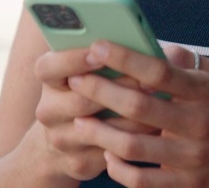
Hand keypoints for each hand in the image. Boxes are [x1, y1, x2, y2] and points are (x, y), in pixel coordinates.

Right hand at [32, 47, 158, 180]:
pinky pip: (110, 150)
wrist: (67, 141)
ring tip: (159, 102)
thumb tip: (160, 47)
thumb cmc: (90, 91)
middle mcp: (48, 110)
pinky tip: (155, 126)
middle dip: (118, 88)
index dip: (72, 59)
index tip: (99, 51)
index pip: (49, 67)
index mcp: (49, 80)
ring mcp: (60, 139)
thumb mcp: (91, 70)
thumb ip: (115, 53)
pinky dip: (134, 137)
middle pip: (80, 100)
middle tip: (149, 79)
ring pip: (99, 129)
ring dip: (132, 116)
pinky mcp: (78, 162)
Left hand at [68, 42, 208, 186]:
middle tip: (75, 81)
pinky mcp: (185, 186)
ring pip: (131, 146)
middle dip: (100, 91)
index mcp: (207, 93)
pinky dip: (117, 169)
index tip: (97, 46)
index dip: (125, 58)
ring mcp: (191, 159)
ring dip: (98, 132)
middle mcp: (198, 125)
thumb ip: (187, 62)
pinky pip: (140, 181)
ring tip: (78, 119)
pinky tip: (107, 154)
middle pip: (138, 106)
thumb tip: (152, 44)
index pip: (159, 71)